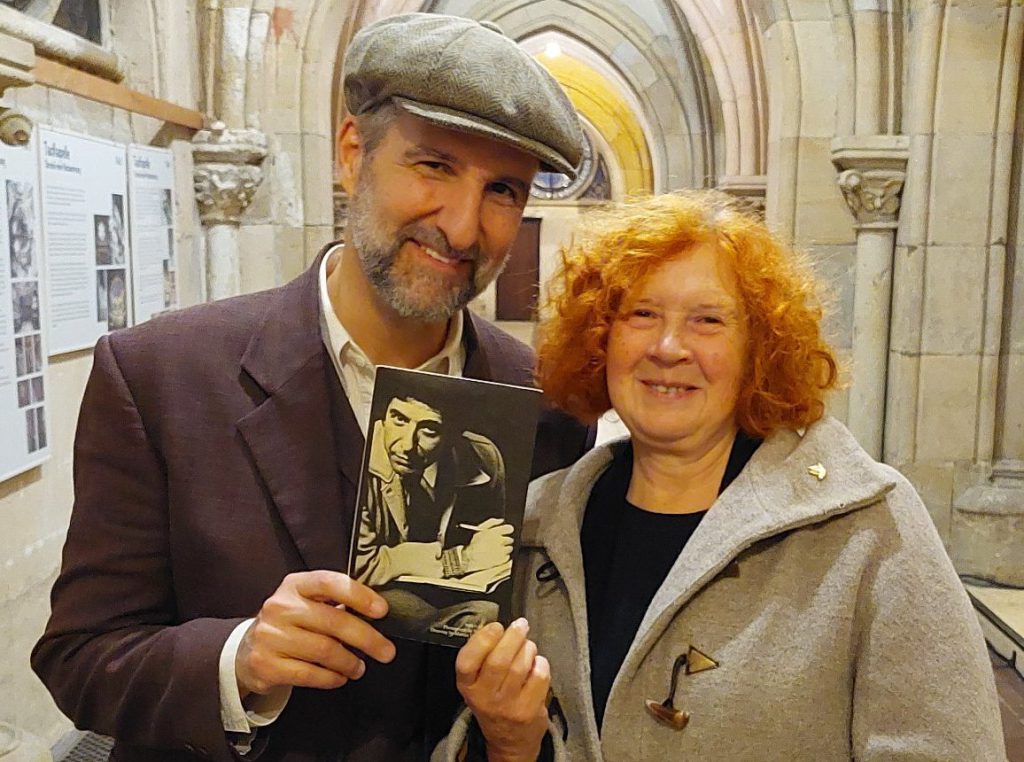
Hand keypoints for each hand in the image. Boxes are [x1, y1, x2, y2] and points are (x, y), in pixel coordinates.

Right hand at [236, 570, 395, 696]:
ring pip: (324, 650)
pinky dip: (331, 678)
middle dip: (367, 638)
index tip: (382, 610)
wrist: (248, 650)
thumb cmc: (289, 624)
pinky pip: (309, 674)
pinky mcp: (266, 664)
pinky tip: (340, 677)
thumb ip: (335, 603)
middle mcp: (280, 606)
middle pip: (333, 621)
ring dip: (350, 662)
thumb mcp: (306, 603)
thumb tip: (376, 613)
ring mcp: (270, 636)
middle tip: (386, 650)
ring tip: (359, 667)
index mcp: (295, 585)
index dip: (359, 595)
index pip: (330, 582)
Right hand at [456, 618, 549, 761]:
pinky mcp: (529, 710)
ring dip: (528, 648)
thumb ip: (482, 656)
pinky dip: (541, 663)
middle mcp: (485, 698)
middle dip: (513, 636)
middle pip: (498, 660)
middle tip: (521, 626)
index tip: (496, 627)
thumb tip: (498, 626)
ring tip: (528, 646)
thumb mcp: (478, 682)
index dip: (483, 638)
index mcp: (468, 686)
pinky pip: (539, 676)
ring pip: (521, 665)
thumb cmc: (494, 701)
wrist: (509, 739)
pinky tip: (537, 664)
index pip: (467, 660)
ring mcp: (508, 706)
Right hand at [462, 518, 513, 573]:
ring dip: (504, 549)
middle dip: (505, 541)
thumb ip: (492, 522)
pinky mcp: (501, 560)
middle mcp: (499, 541)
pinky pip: (507, 557)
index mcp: (494, 532)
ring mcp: (501, 551)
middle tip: (498, 543)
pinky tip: (495, 556)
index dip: (507, 530)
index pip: (509, 528)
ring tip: (496, 550)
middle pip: (510, 539)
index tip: (506, 532)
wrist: (470, 558)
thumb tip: (501, 520)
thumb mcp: (480, 529)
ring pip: (509, 548)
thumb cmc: (474, 544)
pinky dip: (503, 557)